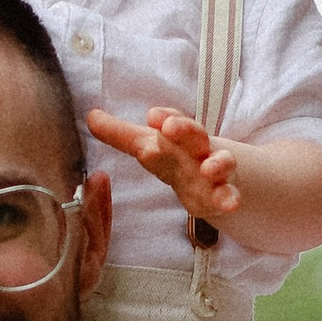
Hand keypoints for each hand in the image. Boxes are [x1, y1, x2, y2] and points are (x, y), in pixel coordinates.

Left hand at [85, 106, 241, 229]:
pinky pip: (229, 194)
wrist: (210, 176)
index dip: (164, 118)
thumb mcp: (147, 145)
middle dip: (184, 130)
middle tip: (170, 128)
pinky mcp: (222, 193)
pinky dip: (231, 198)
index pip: (171, 121)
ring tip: (208, 169)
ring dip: (216, 164)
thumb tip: (90, 116)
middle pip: (194, 135)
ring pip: (220, 163)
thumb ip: (119, 134)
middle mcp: (197, 148)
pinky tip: (231, 204)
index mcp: (177, 135)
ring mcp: (214, 170)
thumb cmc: (174, 156)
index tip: (152, 116)